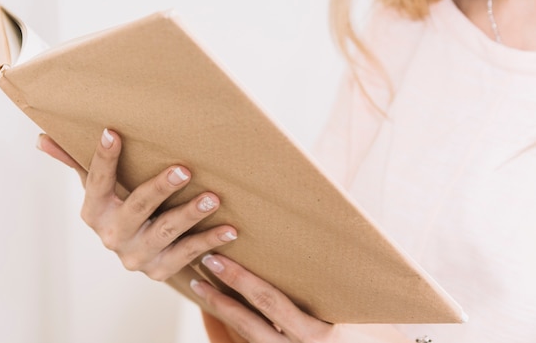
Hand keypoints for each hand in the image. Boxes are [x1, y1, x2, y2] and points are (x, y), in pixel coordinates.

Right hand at [36, 129, 237, 280]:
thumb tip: (41, 138)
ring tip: (213, 198)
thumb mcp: (99, 188)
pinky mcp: (161, 271)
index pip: (96, 181)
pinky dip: (209, 242)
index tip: (114, 132)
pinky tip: (229, 229)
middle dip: (160, 188)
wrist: (140, 254)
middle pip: (137, 207)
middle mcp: (112, 235)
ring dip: (190, 214)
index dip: (104, 157)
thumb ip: (74, 162)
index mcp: (94, 212)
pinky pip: (187, 254)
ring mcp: (137, 256)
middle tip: (185, 169)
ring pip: (166, 231)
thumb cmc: (120, 208)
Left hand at [191, 255, 411, 342]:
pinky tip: (215, 314)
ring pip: (246, 339)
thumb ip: (330, 286)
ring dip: (220, 313)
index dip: (241, 281)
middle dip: (221, 296)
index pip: (271, 304)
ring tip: (201, 287)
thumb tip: (305, 248)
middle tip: (203, 266)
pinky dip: (229, 332)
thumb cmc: (380, 335)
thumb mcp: (358, 309)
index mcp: (318, 334)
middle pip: (250, 323)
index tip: (218, 259)